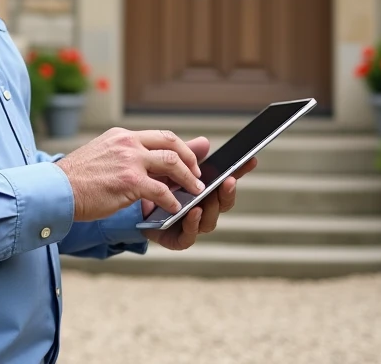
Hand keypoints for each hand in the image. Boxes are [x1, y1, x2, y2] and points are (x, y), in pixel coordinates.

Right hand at [55, 128, 204, 221]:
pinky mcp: (129, 181)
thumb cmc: (76, 179)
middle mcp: (127, 143)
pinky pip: (161, 191)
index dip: (179, 148)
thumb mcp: (103, 156)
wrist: (56, 190)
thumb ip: (125, 156)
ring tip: (195, 191)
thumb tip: (144, 161)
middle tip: (197, 174)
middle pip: (171, 144)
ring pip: (172, 163)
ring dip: (188, 178)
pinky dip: (172, 201)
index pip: (159, 135)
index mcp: (121, 136)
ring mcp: (129, 160)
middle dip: (190, 159)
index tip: (188, 160)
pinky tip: (174, 209)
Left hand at [140, 137, 257, 250]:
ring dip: (211, 208)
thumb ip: (186, 156)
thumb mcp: (168, 167)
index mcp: (204, 191)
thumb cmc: (154, 187)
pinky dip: (192, 224)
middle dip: (227, 192)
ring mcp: (191, 225)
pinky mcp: (176, 239)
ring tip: (207, 197)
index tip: (250, 159)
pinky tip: (193, 212)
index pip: (226, 181)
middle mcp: (202, 209)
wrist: (130, 206)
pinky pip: (188, 235)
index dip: (240, 171)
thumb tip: (204, 142)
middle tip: (229, 180)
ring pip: (209, 220)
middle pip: (222, 203)